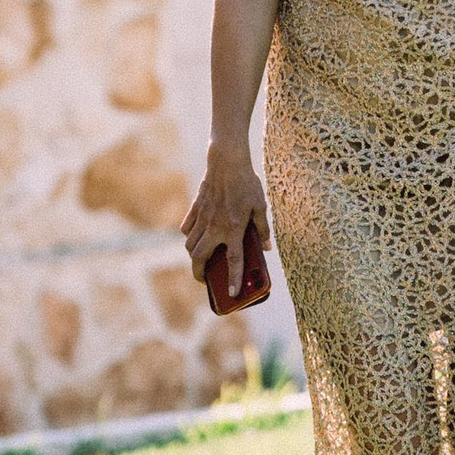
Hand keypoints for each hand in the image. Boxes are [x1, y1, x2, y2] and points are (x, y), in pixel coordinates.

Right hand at [183, 139, 268, 285]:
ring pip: (190, 245)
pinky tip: (196, 237)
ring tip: (201, 261)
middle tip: (205, 280)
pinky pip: (187, 228)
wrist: (227, 161)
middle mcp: (215, 227)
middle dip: (199, 273)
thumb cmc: (247, 183)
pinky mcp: (195, 208)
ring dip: (194, 256)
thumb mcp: (260, 206)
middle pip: (199, 258)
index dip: (233, 280)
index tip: (232, 294)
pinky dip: (189, 236)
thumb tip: (267, 248)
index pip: (234, 261)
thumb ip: (263, 229)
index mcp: (234, 228)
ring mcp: (203, 218)